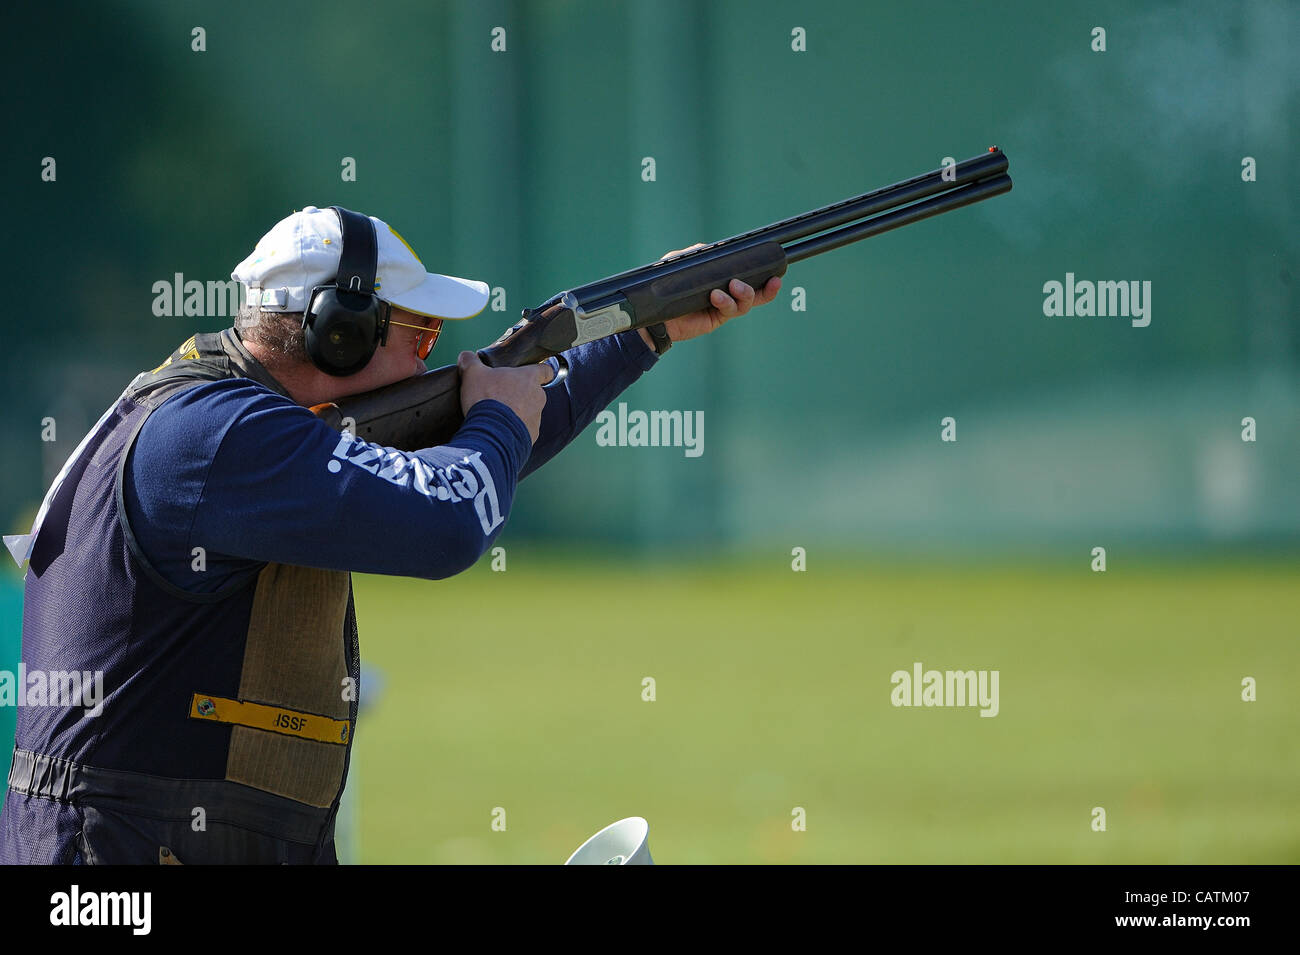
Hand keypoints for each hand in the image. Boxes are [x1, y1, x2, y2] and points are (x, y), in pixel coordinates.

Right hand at [457, 351, 553, 444]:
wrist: (491, 434)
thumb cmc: (486, 399)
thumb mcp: (473, 374)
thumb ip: (470, 361)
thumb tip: (466, 356)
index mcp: (529, 378)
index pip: (545, 371)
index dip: (540, 371)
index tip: (531, 374)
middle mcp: (538, 397)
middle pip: (533, 392)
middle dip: (519, 394)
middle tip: (500, 396)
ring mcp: (536, 418)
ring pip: (529, 412)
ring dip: (516, 412)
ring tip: (496, 415)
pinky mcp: (531, 435)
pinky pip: (524, 429)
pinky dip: (513, 429)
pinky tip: (498, 429)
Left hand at [637, 243, 783, 349]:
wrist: (656, 313)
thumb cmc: (665, 286)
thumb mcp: (679, 262)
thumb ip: (696, 254)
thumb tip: (710, 248)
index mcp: (722, 279)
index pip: (748, 277)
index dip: (765, 277)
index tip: (776, 274)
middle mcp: (726, 293)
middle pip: (756, 293)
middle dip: (766, 289)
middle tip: (770, 281)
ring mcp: (722, 307)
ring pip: (746, 303)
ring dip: (745, 293)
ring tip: (735, 286)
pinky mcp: (716, 319)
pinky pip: (729, 310)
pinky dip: (726, 302)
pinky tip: (717, 296)